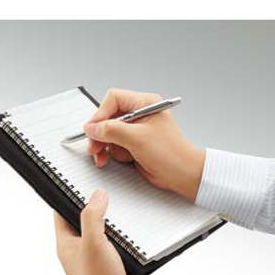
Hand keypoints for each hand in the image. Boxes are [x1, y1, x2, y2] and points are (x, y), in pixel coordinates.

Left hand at [54, 189, 140, 274]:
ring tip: (120, 205)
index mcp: (66, 243)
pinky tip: (132, 228)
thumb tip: (97, 195)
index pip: (61, 212)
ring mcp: (96, 255)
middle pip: (84, 218)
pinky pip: (117, 242)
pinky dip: (124, 234)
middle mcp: (79, 249)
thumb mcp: (92, 243)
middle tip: (104, 189)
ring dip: (112, 221)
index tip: (76, 180)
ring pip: (103, 229)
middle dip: (94, 205)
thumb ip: (93, 217)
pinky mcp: (112, 262)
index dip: (67, 195)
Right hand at [84, 89, 205, 201]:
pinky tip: (117, 159)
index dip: (100, 113)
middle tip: (94, 146)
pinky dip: (112, 153)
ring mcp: (136, 130)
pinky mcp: (134, 144)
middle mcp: (139, 114)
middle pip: (108, 117)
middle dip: (100, 133)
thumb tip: (92, 127)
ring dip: (104, 145)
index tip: (93, 128)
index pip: (114, 99)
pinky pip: (115, 144)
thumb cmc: (171, 153)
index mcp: (145, 103)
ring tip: (103, 157)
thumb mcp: (138, 139)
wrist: (182, 174)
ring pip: (109, 132)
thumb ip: (112, 130)